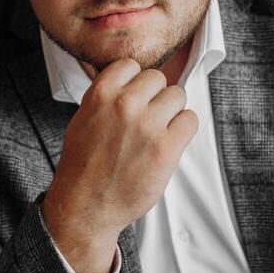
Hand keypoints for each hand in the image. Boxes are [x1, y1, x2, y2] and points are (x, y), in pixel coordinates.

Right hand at [42, 58, 197, 272]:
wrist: (87, 207)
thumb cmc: (84, 166)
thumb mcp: (83, 119)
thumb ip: (106, 97)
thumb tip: (131, 81)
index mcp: (100, 94)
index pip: (131, 65)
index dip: (134, 83)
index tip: (133, 99)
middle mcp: (124, 104)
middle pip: (158, 79)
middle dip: (155, 97)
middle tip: (146, 120)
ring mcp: (147, 125)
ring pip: (178, 95)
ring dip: (171, 112)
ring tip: (158, 132)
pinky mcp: (167, 147)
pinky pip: (190, 119)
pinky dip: (184, 129)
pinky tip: (169, 143)